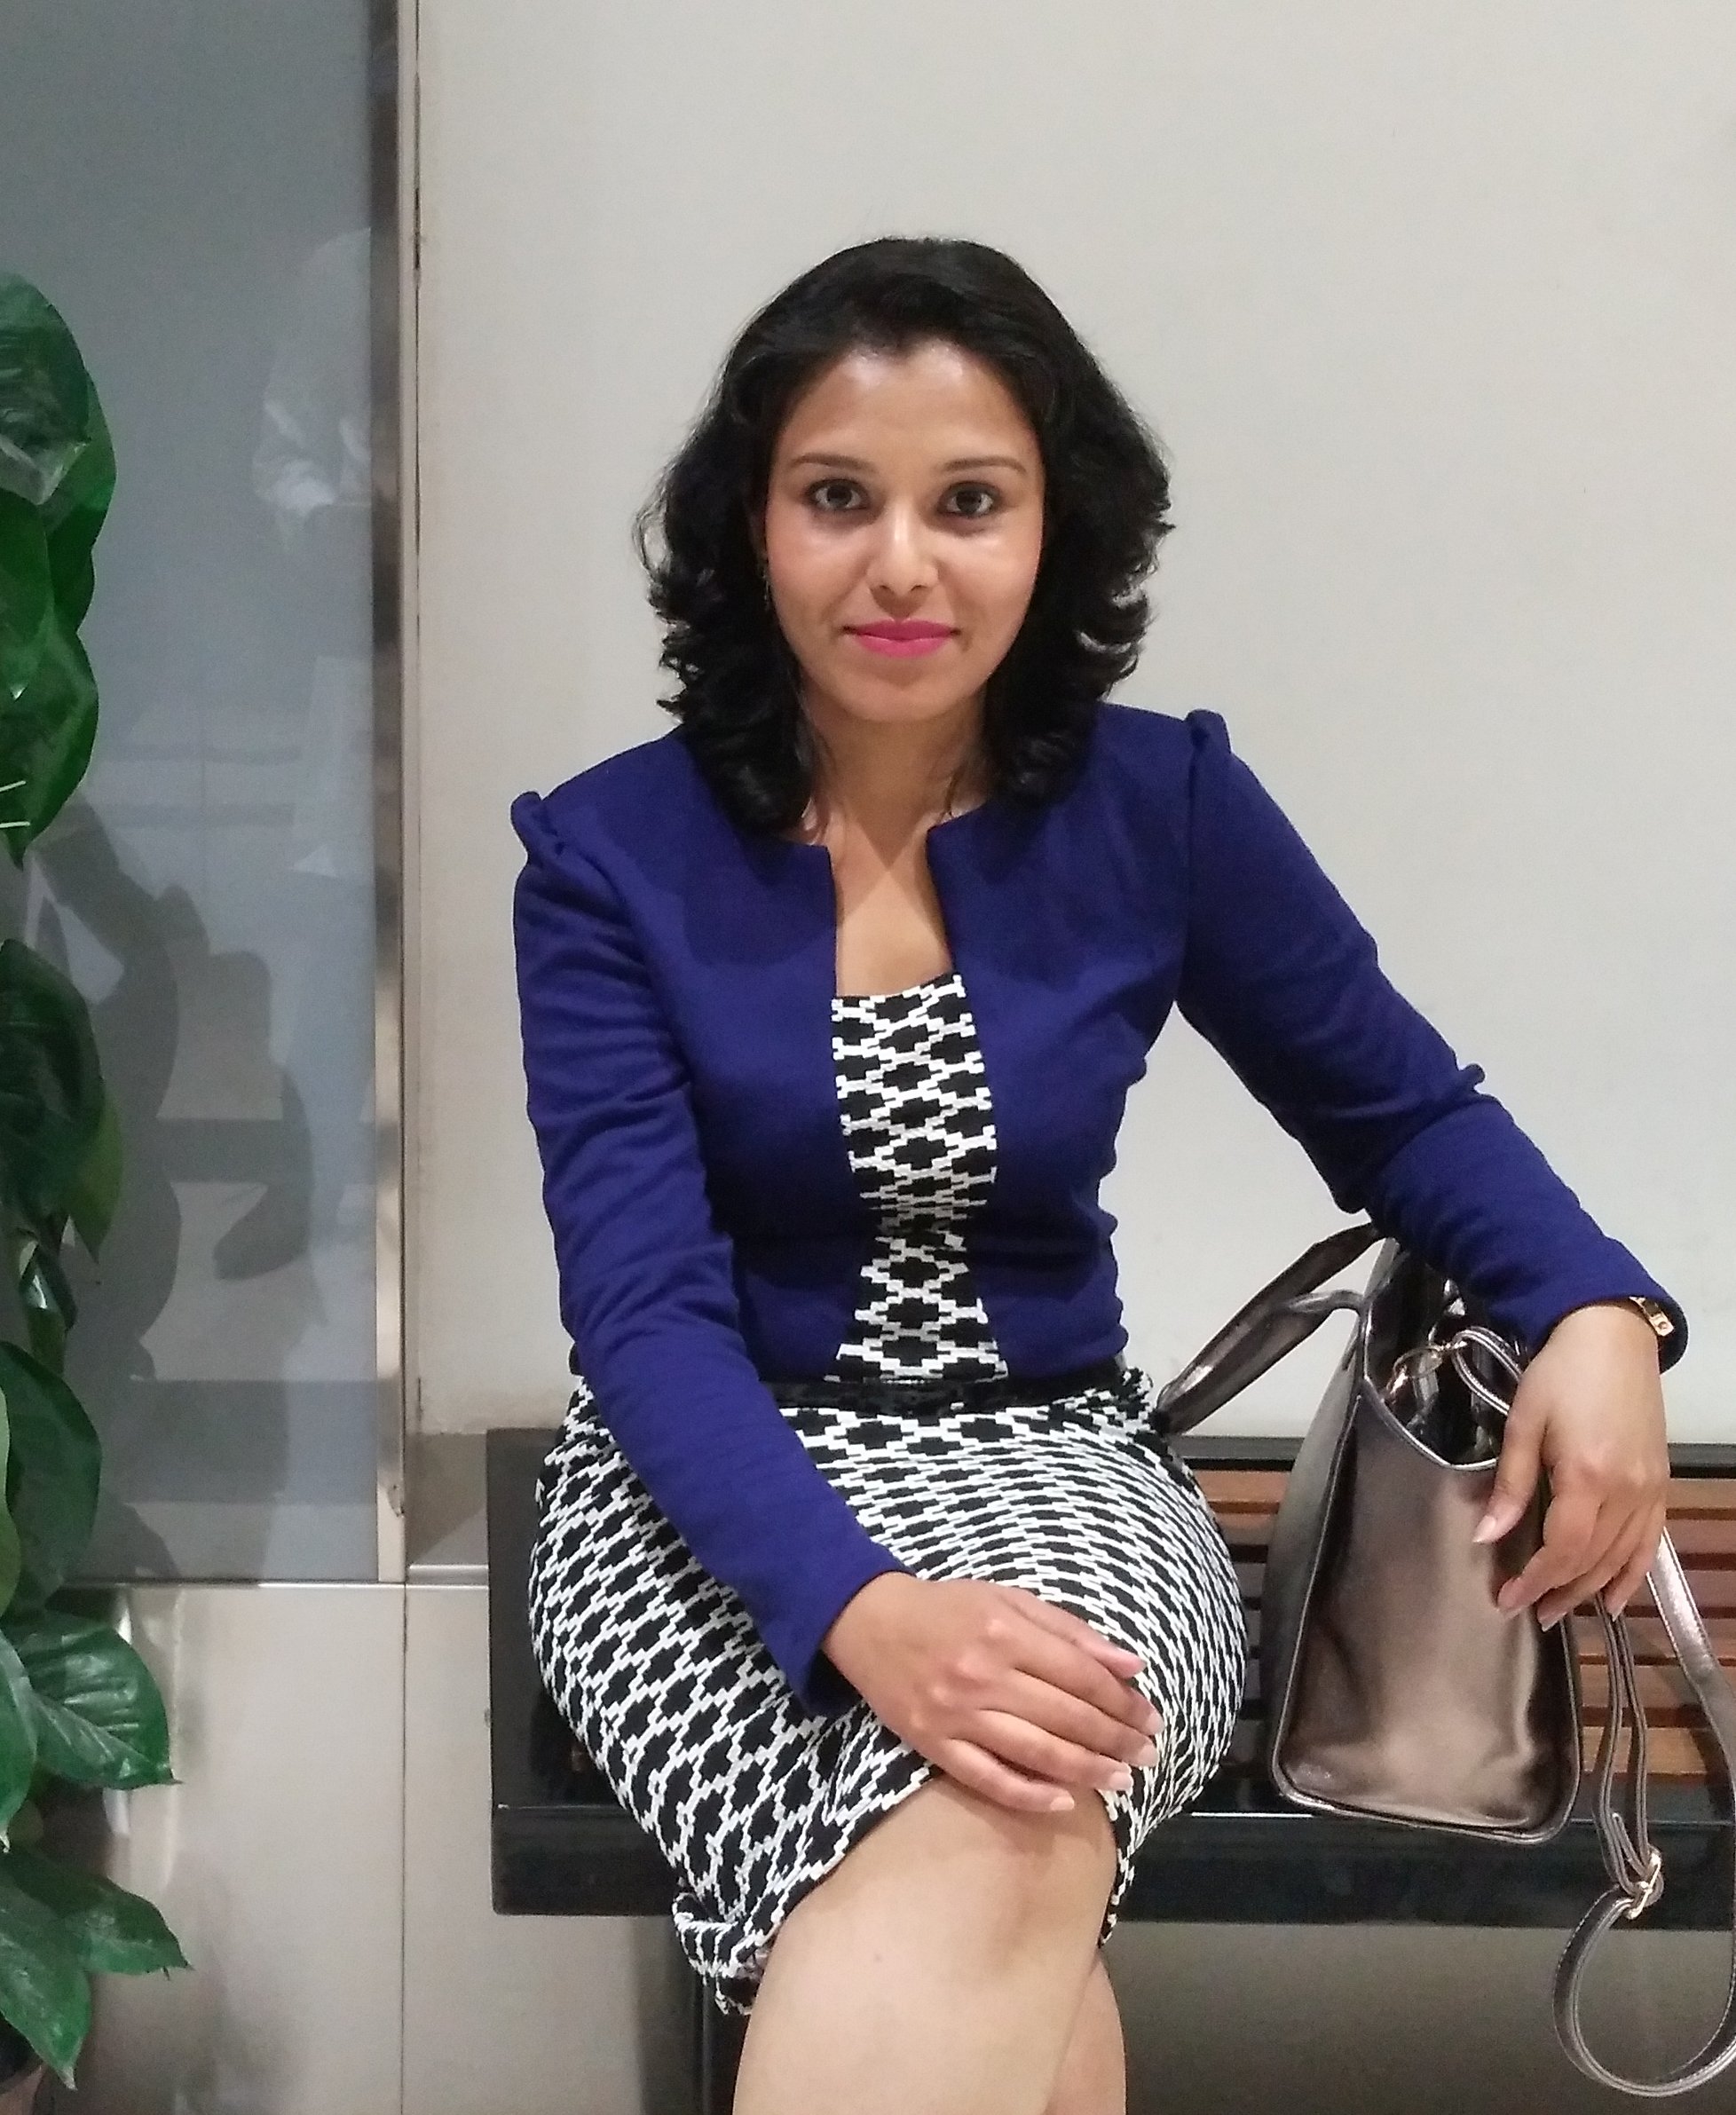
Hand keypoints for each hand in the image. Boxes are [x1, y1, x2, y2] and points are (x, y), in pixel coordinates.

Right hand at [820, 1573, 1165, 1814]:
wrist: (869, 1623)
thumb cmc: (948, 1608)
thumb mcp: (1009, 1599)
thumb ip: (1070, 1631)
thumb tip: (1130, 1665)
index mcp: (1006, 1633)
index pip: (1080, 1675)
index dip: (1122, 1701)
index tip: (1150, 1717)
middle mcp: (984, 1676)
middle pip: (1066, 1717)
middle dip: (1116, 1739)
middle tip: (1148, 1753)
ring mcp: (957, 1715)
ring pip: (1036, 1753)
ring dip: (1087, 1770)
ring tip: (1122, 1779)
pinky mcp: (933, 1744)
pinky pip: (988, 1779)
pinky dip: (1029, 1795)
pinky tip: (1064, 1802)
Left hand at [1471, 1301, 1669, 1624]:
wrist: (1611, 1337)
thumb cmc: (1559, 1374)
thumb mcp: (1523, 1423)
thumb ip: (1509, 1484)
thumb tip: (1486, 1537)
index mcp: (1587, 1477)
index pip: (1561, 1549)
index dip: (1534, 1580)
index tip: (1508, 1598)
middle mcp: (1626, 1492)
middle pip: (1592, 1560)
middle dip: (1558, 1590)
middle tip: (1528, 1611)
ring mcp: (1649, 1490)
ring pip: (1621, 1558)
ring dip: (1590, 1589)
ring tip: (1560, 1610)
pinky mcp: (1660, 1484)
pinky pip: (1649, 1542)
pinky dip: (1632, 1574)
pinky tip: (1613, 1596)